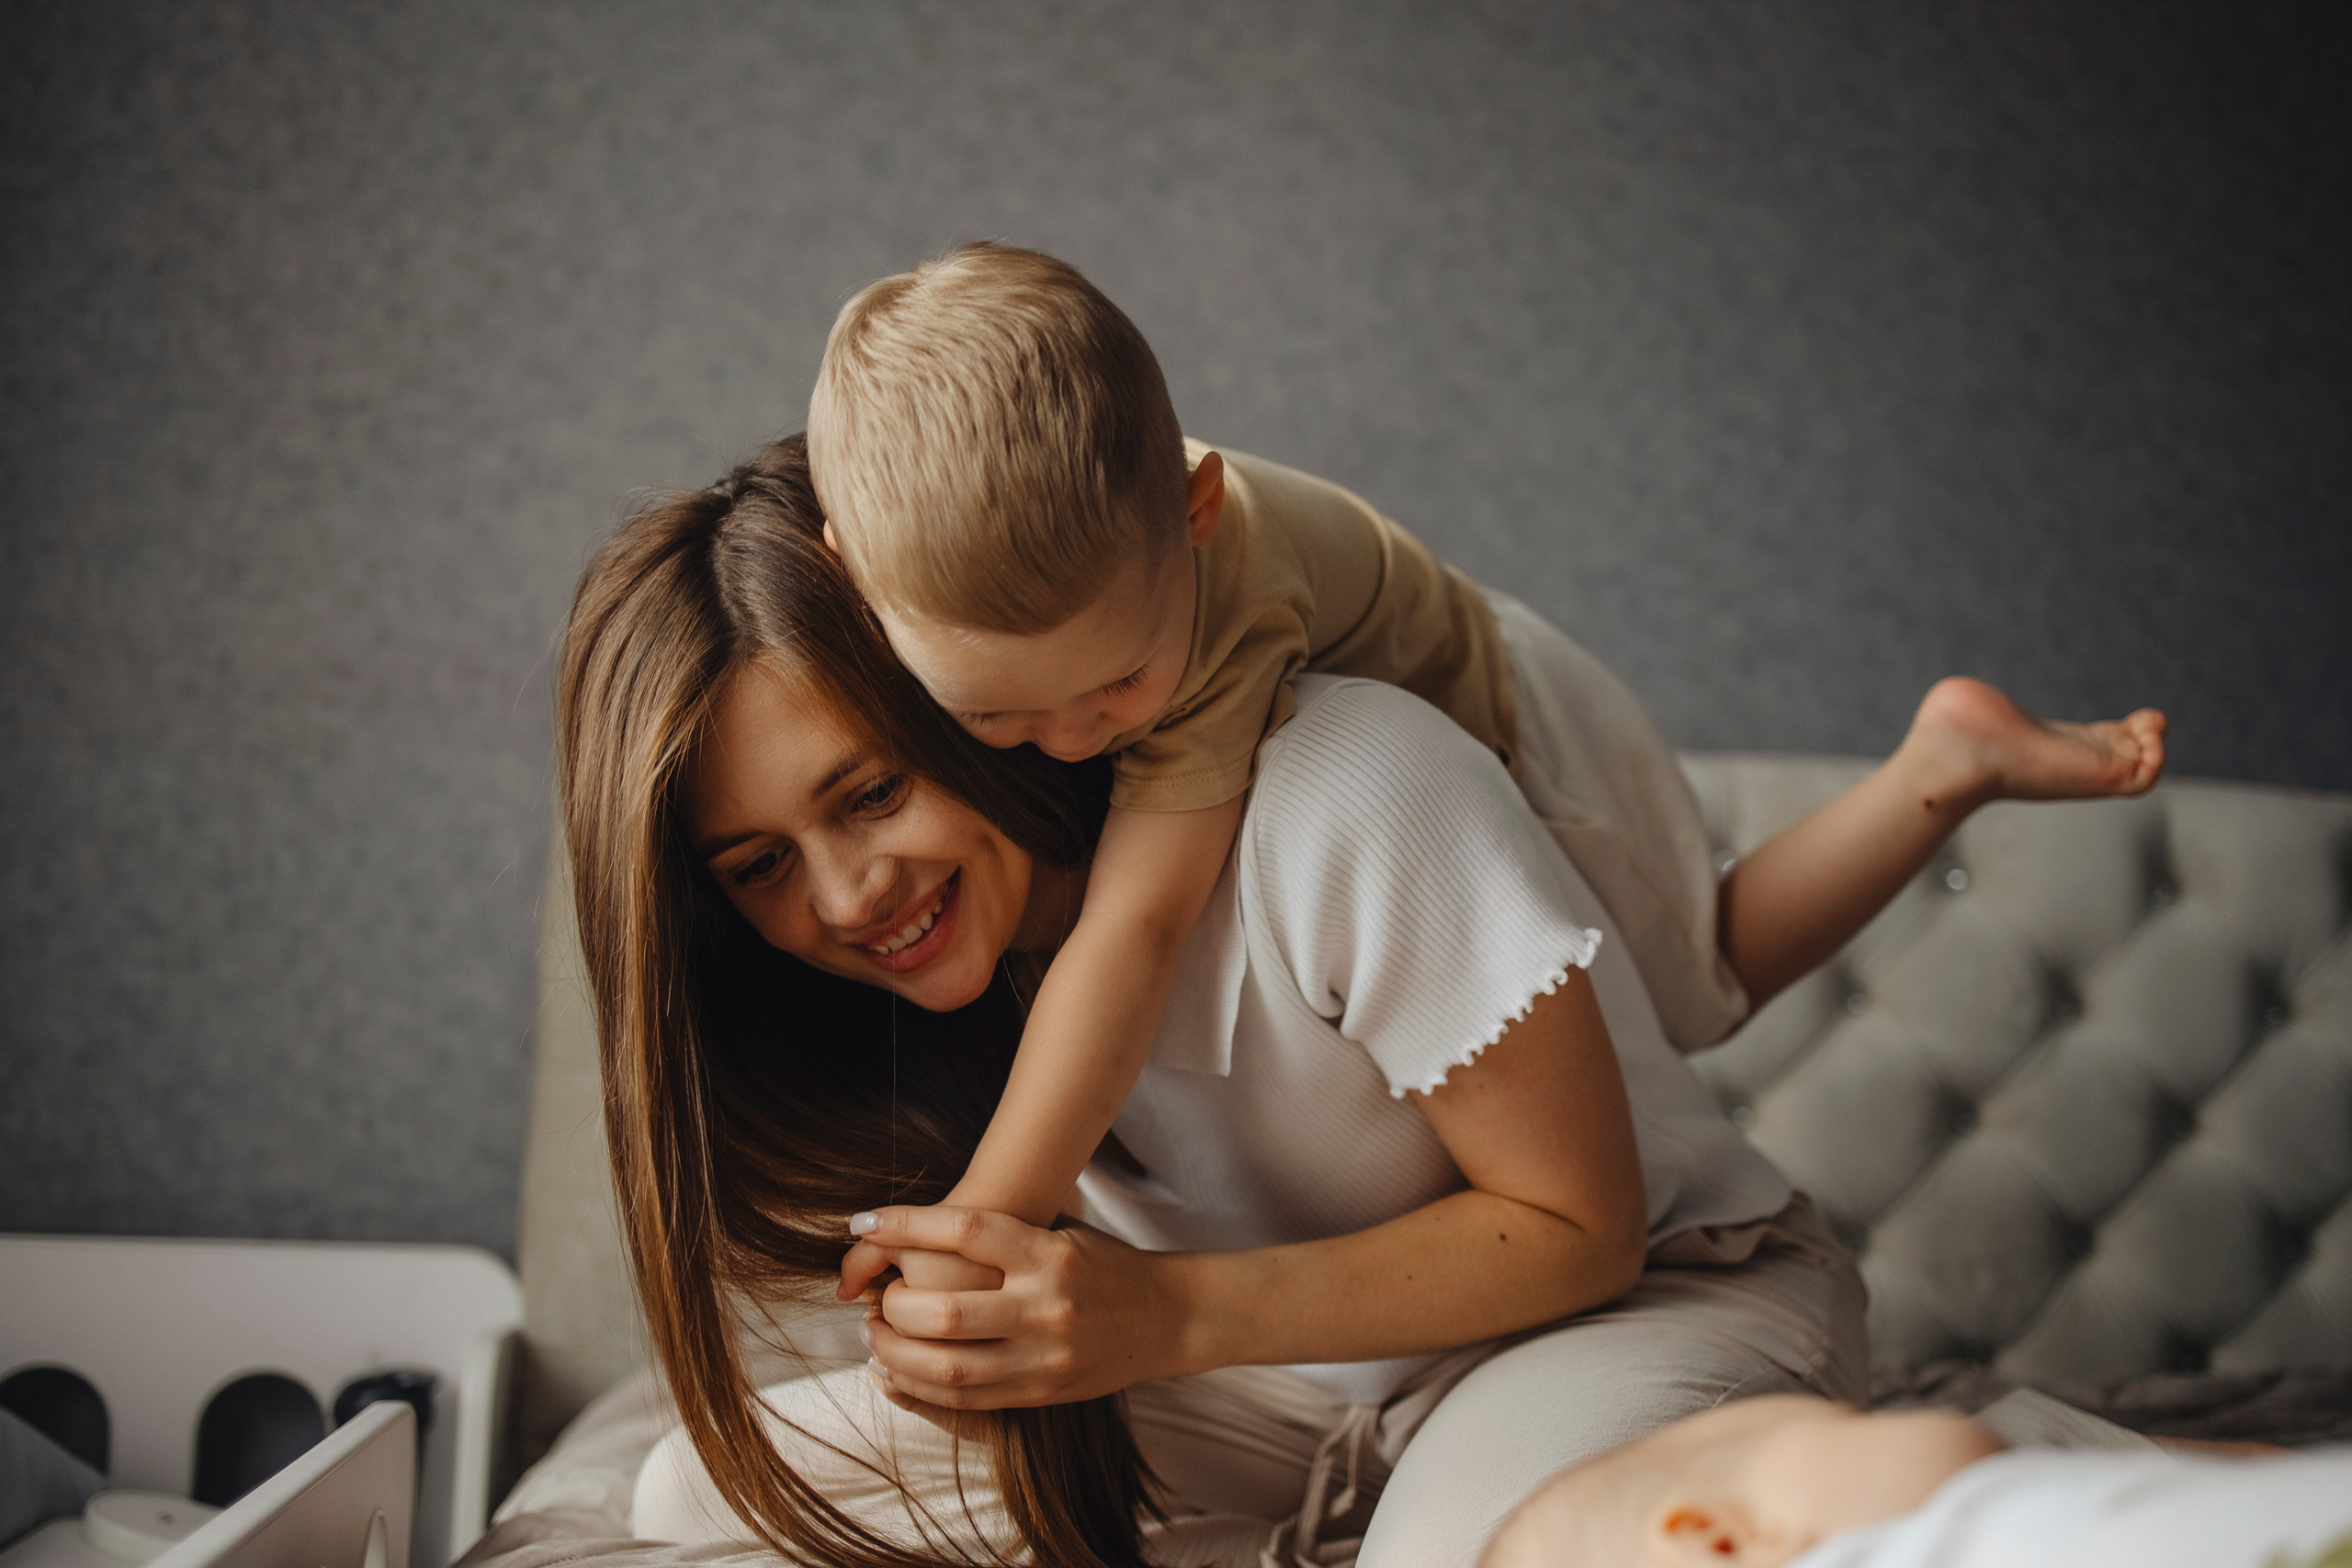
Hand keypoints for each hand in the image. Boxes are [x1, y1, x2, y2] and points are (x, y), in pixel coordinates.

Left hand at [845, 1205, 1191, 1410]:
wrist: (1167, 1315)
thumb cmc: (1102, 1264)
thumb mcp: (1057, 1232)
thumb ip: (997, 1234)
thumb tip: (911, 1233)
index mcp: (1048, 1252)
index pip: (964, 1228)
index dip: (905, 1224)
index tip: (862, 1221)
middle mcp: (1046, 1305)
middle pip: (944, 1311)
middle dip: (894, 1305)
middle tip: (875, 1297)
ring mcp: (1044, 1356)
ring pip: (948, 1367)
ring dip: (895, 1353)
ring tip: (874, 1335)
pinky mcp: (1041, 1394)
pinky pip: (965, 1401)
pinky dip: (917, 1389)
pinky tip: (891, 1372)